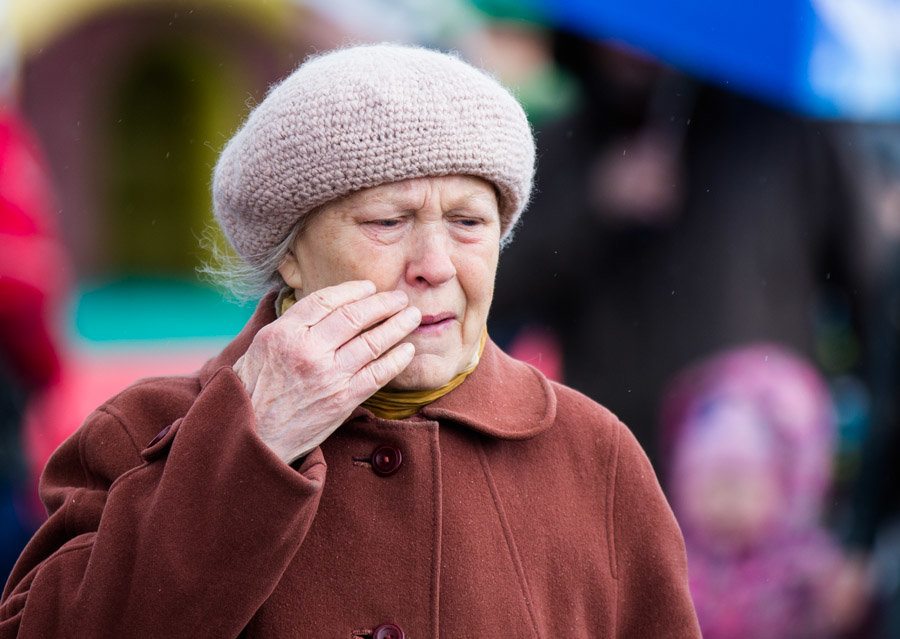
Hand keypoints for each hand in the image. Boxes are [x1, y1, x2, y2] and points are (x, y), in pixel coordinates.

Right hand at [233, 280, 420, 463]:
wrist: (254, 438)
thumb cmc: (253, 392)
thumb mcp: (257, 347)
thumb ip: (283, 322)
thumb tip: (297, 295)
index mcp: (284, 333)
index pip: (326, 300)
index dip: (353, 290)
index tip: (370, 287)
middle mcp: (307, 351)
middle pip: (354, 316)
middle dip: (383, 303)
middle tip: (400, 297)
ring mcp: (328, 376)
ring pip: (372, 342)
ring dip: (398, 326)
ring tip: (412, 316)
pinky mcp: (343, 400)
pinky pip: (379, 374)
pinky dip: (397, 359)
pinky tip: (408, 349)